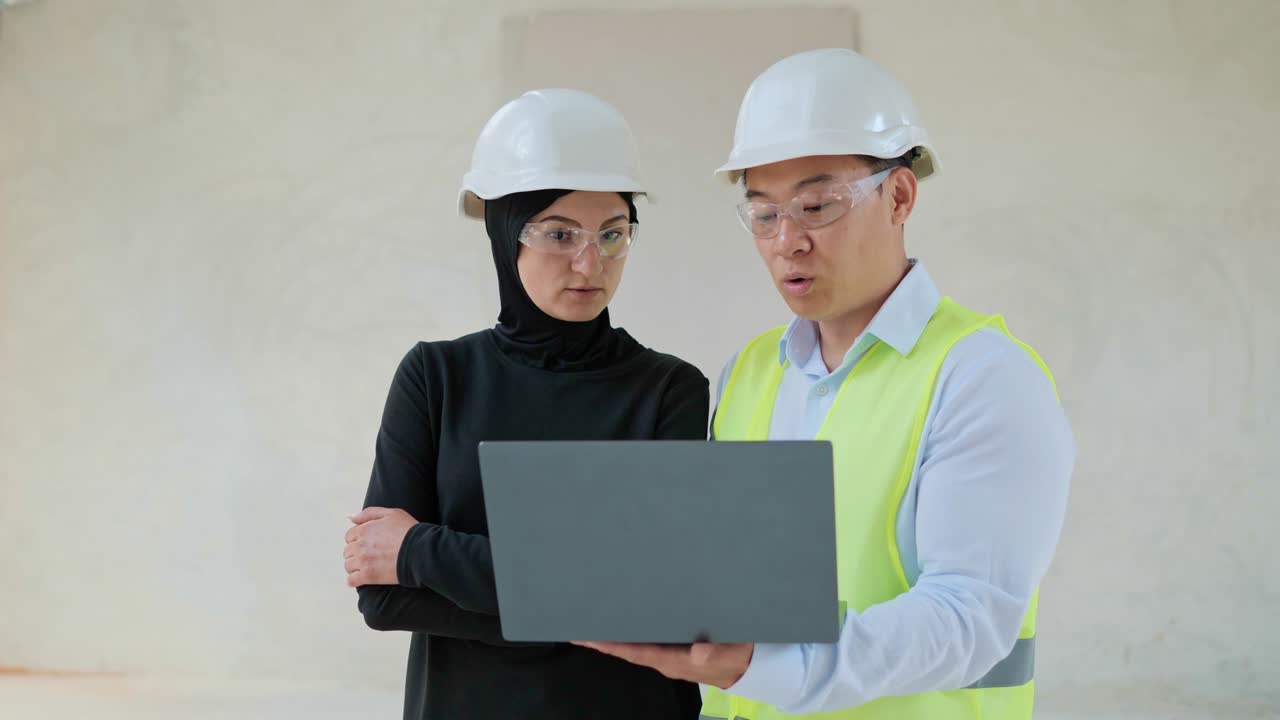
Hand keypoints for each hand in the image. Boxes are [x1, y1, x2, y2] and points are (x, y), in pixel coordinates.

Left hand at [344, 507, 417, 586]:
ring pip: (348, 566)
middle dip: (355, 553)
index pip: (349, 536)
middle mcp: (360, 545)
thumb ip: (369, 513)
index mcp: (364, 530)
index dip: (357, 540)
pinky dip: (354, 580)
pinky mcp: (368, 576)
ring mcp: (363, 561)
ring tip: (367, 567)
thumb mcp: (392, 514)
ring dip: (355, 566)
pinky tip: (362, 578)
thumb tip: (351, 518)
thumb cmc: (408, 531)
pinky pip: (352, 580)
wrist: (420, 551)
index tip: (366, 544)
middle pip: (347, 551)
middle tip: (368, 555)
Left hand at [574, 641, 753, 688]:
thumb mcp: (730, 654)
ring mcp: (668, 655)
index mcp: (672, 660)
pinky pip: (644, 641)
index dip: (609, 645)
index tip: (586, 637)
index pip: (633, 651)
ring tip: (591, 623)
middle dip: (602, 640)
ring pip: (633, 645)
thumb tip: (698, 652)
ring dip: (613, 636)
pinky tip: (622, 622)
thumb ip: (715, 653)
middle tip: (576, 628)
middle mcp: (664, 659)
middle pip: (626, 649)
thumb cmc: (737, 657)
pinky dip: (629, 633)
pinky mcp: (674, 649)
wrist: (750, 667)